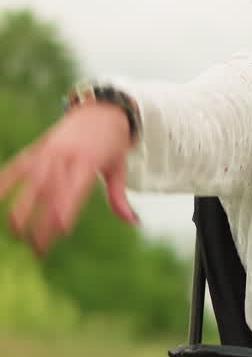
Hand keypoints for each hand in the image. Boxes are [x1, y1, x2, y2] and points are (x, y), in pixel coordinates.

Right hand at [0, 103, 137, 255]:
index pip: (75, 188)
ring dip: (21, 208)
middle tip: (38, 248)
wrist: (102, 108)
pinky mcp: (38, 147)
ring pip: (31, 181)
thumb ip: (119, 196)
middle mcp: (66, 154)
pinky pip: (18, 164)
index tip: (60, 230)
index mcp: (88, 160)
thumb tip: (133, 222)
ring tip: (15, 232)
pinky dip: (4, 180)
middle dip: (42, 221)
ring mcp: (49, 150)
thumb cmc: (113, 142)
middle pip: (50, 191)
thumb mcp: (119, 167)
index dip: (67, 208)